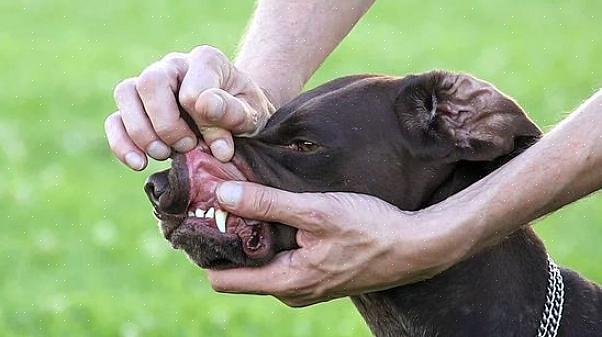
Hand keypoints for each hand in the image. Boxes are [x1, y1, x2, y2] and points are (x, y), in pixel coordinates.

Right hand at [105, 45, 274, 169]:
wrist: (238, 122)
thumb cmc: (246, 114)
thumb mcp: (254, 114)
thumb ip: (234, 111)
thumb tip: (204, 107)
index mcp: (206, 61)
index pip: (191, 85)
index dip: (200, 119)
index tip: (220, 142)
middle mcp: (174, 66)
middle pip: (150, 82)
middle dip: (166, 124)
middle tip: (187, 147)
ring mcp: (151, 85)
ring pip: (125, 94)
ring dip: (142, 132)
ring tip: (164, 155)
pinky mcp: (136, 109)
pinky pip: (114, 120)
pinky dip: (121, 143)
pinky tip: (139, 163)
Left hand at [207, 181, 463, 306]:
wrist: (416, 247)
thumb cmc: (370, 230)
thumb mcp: (316, 211)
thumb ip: (268, 204)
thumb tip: (222, 195)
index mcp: (285, 283)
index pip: (223, 279)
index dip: (207, 250)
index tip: (201, 218)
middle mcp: (290, 291)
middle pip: (240, 270)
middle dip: (228, 237)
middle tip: (221, 201)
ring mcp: (305, 284)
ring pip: (262, 263)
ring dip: (252, 235)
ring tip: (247, 200)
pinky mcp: (317, 273)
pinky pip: (282, 259)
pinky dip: (273, 238)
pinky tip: (277, 212)